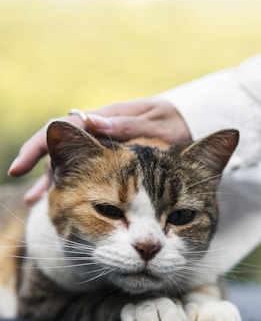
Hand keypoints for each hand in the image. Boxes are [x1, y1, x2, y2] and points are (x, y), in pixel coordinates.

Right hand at [8, 98, 190, 202]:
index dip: (39, 145)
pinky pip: (84, 173)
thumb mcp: (157, 124)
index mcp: (108, 118)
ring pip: (70, 162)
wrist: (189, 127)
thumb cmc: (175, 126)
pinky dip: (69, 185)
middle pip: (64, 149)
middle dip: (44, 171)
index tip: (21, 166)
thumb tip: (94, 123)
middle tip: (32, 197)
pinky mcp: (110, 163)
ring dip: (51, 181)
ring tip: (34, 201)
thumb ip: (128, 126)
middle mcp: (100, 133)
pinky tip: (56, 198)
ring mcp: (105, 149)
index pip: (65, 129)